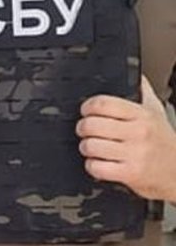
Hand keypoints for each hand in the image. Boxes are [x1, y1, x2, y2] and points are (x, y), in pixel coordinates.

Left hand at [78, 77, 175, 200]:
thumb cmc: (163, 143)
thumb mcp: (156, 112)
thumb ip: (143, 91)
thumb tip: (134, 72)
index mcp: (142, 115)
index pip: (103, 104)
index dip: (87, 107)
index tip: (86, 112)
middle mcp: (139, 132)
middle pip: (91, 124)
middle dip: (83, 129)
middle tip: (87, 132)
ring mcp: (135, 154)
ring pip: (90, 146)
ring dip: (87, 148)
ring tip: (94, 148)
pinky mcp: (130, 173)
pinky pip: (96, 167)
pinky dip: (93, 166)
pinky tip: (101, 163)